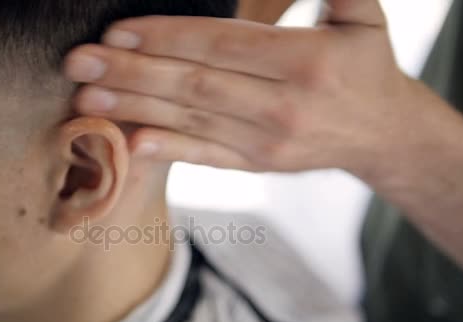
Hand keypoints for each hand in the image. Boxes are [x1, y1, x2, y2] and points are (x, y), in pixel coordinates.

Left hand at [64, 0, 452, 176]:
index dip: (166, 37)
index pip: (222, 45)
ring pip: (191, 121)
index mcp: (306, 63)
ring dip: (134, 109)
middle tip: (79, 63)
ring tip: (85, 100)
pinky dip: (168, 150)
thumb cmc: (366, 65)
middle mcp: (283, 107)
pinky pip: (207, 157)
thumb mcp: (362, 16)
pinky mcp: (258, 164)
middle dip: (132, 72)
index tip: (117, 31)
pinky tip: (131, 142)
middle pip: (195, 85)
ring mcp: (267, 142)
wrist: (383, 134)